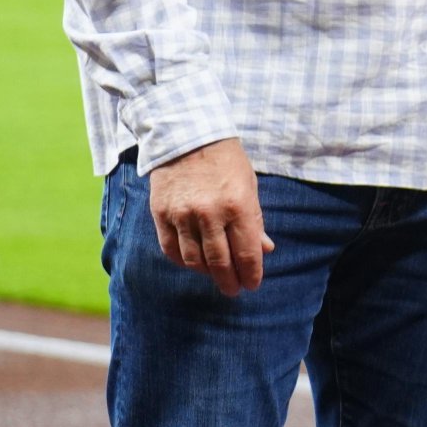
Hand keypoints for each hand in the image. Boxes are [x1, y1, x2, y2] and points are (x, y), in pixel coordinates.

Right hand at [149, 139, 270, 297]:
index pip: (246, 252)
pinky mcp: (161, 213)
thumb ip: (255, 221)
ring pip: (193, 260)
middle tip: (234, 290)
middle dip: (230, 281)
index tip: (253, 285)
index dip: (251, 273)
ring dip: (207, 274)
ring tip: (216, 277)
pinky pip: (170, 248)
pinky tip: (193, 264)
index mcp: (238, 206)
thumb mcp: (250, 187)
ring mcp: (182, 215)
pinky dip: (182, 261)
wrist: (187, 136)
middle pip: (220, 262)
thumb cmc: (226, 163)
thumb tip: (265, 250)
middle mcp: (209, 214)